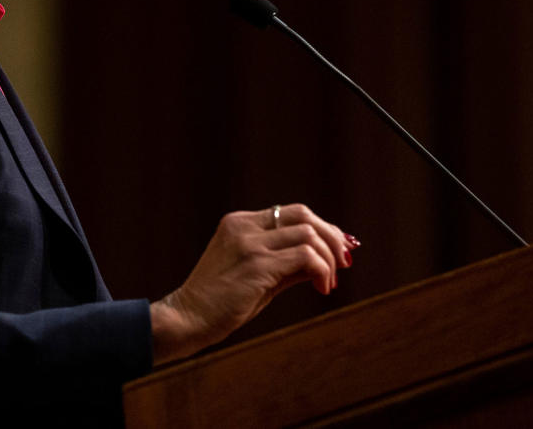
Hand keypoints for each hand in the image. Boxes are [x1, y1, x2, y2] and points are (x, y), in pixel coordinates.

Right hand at [149, 203, 360, 363]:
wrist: (187, 319)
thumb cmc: (221, 302)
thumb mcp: (258, 275)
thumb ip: (288, 263)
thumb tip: (328, 261)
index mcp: (240, 222)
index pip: (293, 212)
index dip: (323, 228)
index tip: (340, 248)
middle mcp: (244, 226)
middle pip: (304, 215)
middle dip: (332, 236)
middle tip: (345, 261)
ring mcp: (249, 243)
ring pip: (308, 235)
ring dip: (329, 258)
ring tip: (329, 282)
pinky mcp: (256, 265)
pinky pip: (305, 257)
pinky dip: (322, 270)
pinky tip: (321, 287)